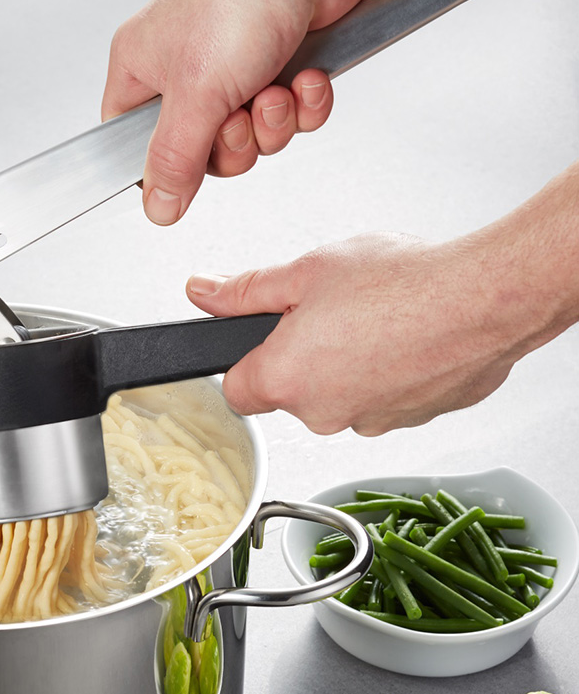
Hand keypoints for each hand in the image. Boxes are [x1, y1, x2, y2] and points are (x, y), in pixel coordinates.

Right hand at [102, 0, 365, 224]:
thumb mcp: (197, 95)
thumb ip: (174, 159)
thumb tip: (157, 209)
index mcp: (140, 69)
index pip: (131, 145)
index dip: (161, 168)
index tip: (185, 176)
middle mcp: (181, 69)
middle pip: (200, 152)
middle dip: (234, 142)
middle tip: (240, 116)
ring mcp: (230, 67)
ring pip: (249, 137)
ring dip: (273, 122)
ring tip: (278, 87)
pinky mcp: (276, 63)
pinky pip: (286, 114)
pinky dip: (303, 103)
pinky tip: (306, 76)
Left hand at [185, 232, 531, 434]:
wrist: (489, 299)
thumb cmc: (404, 283)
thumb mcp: (307, 270)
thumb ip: (246, 290)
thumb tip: (204, 292)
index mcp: (284, 380)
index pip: (235, 390)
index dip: (246, 360)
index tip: (263, 338)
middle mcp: (323, 414)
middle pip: (291, 392)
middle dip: (303, 354)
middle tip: (332, 311)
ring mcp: (370, 423)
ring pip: (341, 395)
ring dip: (349, 363)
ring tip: (378, 318)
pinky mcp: (413, 421)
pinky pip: (386, 397)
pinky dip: (391, 372)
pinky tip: (409, 335)